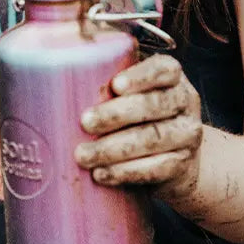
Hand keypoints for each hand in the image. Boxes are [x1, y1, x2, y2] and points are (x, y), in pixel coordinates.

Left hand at [74, 55, 202, 201]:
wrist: (177, 160)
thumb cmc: (141, 118)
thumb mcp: (134, 95)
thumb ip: (109, 85)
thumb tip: (57, 78)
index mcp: (172, 78)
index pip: (164, 69)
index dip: (141, 76)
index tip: (115, 85)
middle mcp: (184, 102)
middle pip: (154, 105)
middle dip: (116, 114)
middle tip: (85, 122)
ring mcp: (186, 135)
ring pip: (152, 138)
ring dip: (113, 148)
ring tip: (83, 156)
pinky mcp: (181, 165)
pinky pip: (154, 169)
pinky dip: (125, 172)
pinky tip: (101, 174)